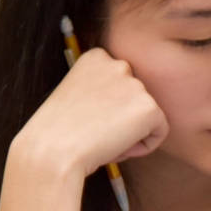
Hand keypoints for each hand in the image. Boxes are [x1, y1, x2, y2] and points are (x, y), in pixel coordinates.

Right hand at [13, 47, 167, 177]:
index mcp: (96, 58)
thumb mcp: (75, 96)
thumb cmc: (56, 133)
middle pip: (134, 100)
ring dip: (129, 134)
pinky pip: (159, 133)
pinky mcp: (150, 108)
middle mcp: (119, 65)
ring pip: (146, 118)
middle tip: (92, 132)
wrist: (51, 152)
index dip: (106, 109)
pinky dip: (142, 147)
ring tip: (100, 140)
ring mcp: (136, 85)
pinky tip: (115, 148)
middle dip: (119, 120)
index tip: (85, 118)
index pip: (119, 85)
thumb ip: (101, 91)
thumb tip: (123, 106)